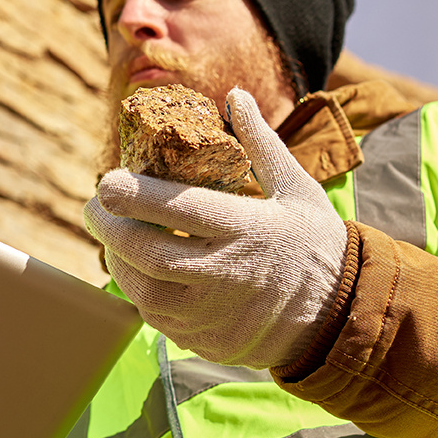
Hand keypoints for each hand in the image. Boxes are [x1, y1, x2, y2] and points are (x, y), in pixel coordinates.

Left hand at [83, 87, 350, 369]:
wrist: (341, 317)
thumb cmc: (314, 243)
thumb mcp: (296, 189)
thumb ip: (260, 144)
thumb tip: (234, 96)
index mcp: (248, 229)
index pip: (179, 209)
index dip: (133, 194)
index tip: (107, 181)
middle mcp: (227, 274)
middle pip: (148, 253)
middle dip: (110, 227)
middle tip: (96, 206)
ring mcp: (213, 314)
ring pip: (143, 290)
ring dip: (118, 260)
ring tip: (113, 233)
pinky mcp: (204, 340)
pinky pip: (156, 317)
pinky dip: (139, 289)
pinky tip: (138, 267)